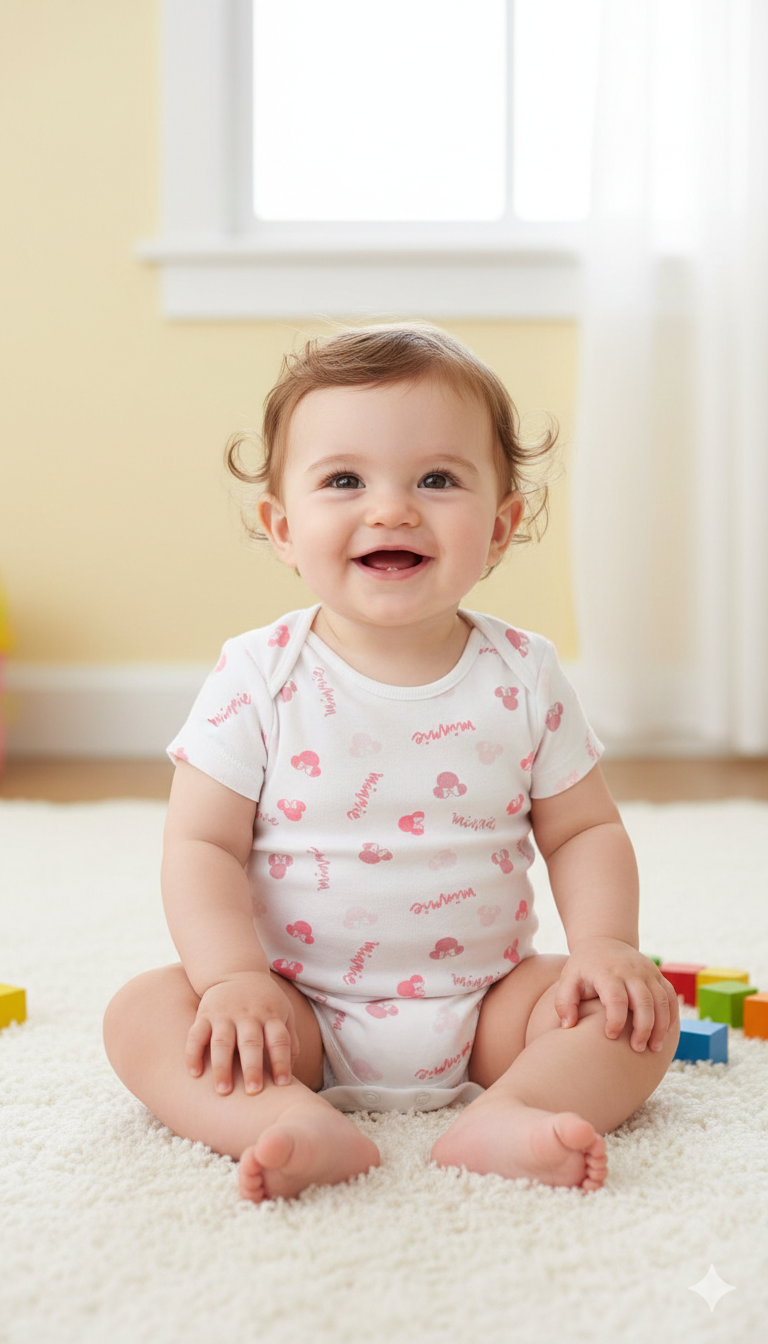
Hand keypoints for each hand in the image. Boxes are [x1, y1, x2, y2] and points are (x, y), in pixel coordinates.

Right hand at [186, 971, 300, 1093]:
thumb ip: (290, 1039)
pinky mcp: (204, 1014)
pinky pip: (196, 1035)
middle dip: (252, 1068)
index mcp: (270, 1015)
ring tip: (223, 1091)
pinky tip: (194, 1073)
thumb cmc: (264, 1001)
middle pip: (251, 1042)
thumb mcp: (284, 1012)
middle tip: (253, 1091)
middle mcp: (248, 1014)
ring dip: (222, 1067)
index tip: (283, 1084)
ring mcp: (224, 1014)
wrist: (236, 971)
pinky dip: (193, 1054)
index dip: (282, 1061)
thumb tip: (292, 1072)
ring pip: (222, 1042)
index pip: (279, 1040)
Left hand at [554, 937, 678, 1052]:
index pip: (616, 998)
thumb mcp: (568, 979)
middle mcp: (630, 971)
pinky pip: (670, 997)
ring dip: (661, 1026)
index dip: (615, 1020)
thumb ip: (564, 1002)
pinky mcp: (657, 975)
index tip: (610, 1036)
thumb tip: (568, 1026)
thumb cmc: (583, 968)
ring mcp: (647, 972)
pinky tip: (665, 1034)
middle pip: (644, 1001)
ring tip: (654, 1048)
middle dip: (643, 1028)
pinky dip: (671, 1016)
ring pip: (662, 1000)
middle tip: (637, 1049)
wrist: (604, 942)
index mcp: (607, 973)